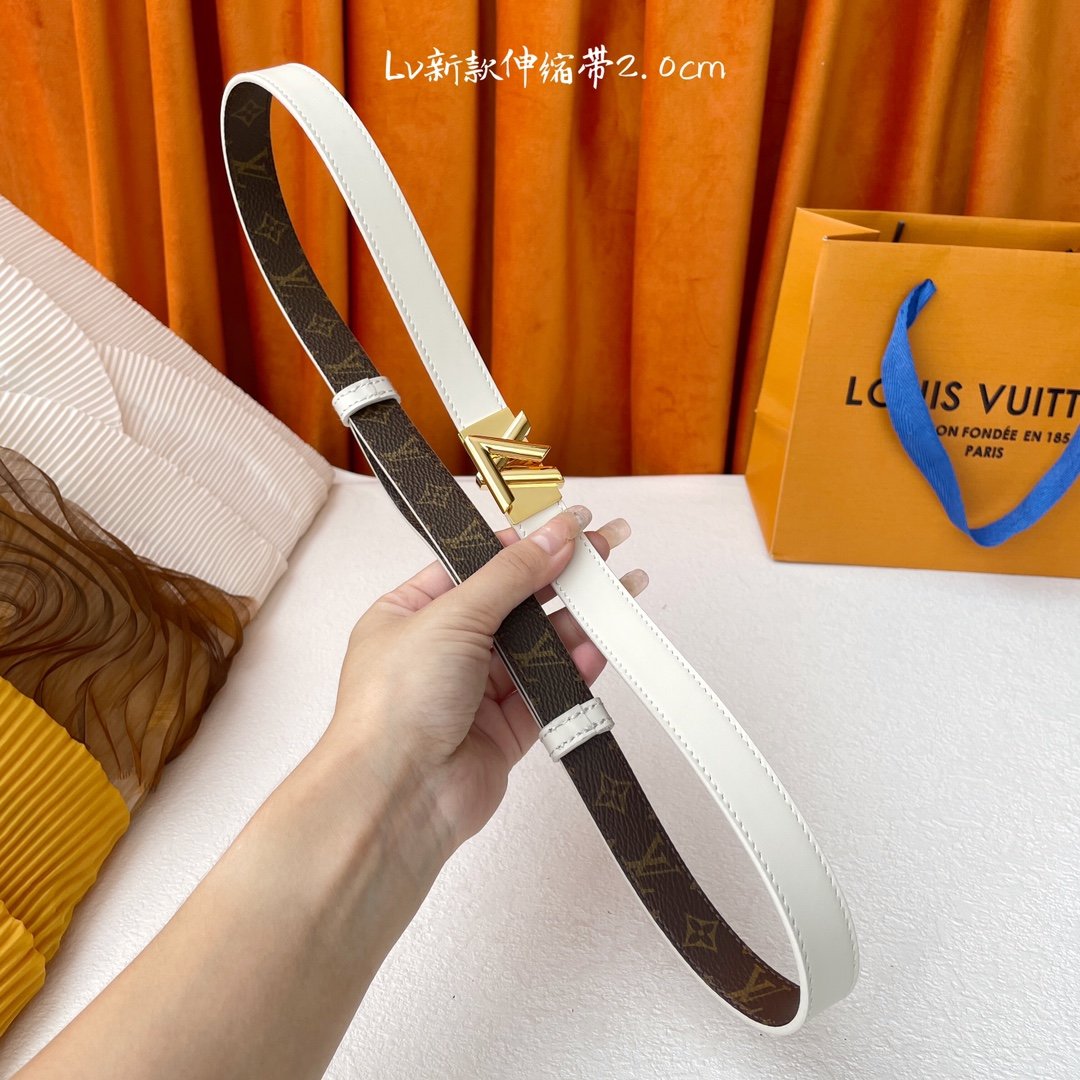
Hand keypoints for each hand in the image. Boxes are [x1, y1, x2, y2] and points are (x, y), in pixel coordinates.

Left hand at [325, 505, 646, 857]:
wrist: (397, 796)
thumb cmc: (395, 704)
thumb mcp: (452, 615)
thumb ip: (510, 575)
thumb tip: (554, 535)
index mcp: (413, 611)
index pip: (478, 564)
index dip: (526, 543)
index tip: (571, 524)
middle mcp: (443, 648)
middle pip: (514, 601)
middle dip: (561, 576)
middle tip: (608, 548)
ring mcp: (475, 690)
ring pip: (537, 645)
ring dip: (577, 620)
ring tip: (621, 591)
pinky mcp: (504, 729)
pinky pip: (549, 690)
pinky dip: (574, 669)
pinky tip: (600, 645)